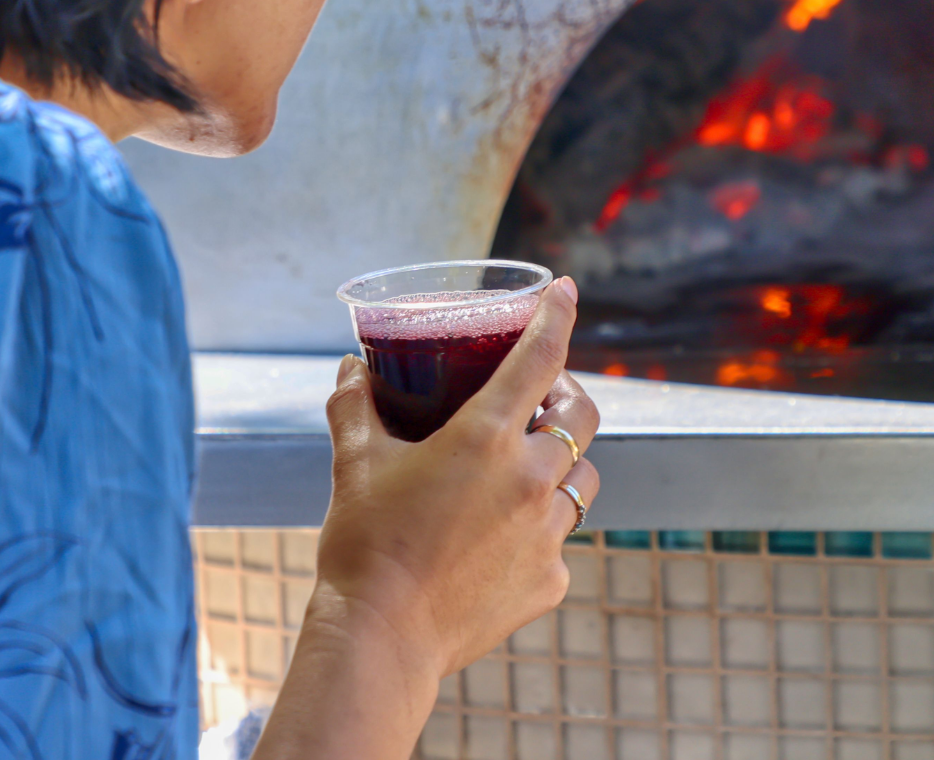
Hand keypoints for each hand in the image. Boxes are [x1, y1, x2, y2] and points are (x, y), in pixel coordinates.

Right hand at [254, 276, 599, 759]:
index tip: (566, 290)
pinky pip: (558, 540)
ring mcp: (548, 533)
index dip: (556, 315)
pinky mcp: (550, 579)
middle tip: (540, 398)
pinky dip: (536, 530)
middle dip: (568, 396)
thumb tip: (351, 368)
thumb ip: (355, 406)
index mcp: (487, 438)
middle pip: (583, 416)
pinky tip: (499, 539)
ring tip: (525, 468)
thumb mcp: (355, 464)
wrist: (379, 642)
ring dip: (562, 464)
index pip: (539, 356)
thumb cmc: (363, 547)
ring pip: (581, 480)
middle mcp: (531, 478)